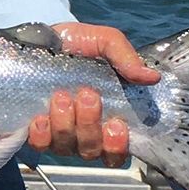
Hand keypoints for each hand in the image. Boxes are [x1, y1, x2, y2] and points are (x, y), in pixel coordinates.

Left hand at [25, 23, 161, 165]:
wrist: (40, 38)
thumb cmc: (78, 44)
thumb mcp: (104, 42)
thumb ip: (126, 58)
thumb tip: (152, 77)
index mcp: (109, 118)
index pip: (118, 151)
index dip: (118, 146)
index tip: (116, 124)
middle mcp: (85, 133)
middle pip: (92, 149)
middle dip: (90, 123)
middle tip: (87, 94)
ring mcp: (60, 136)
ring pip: (66, 147)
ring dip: (65, 124)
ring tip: (61, 96)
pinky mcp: (36, 132)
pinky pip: (40, 145)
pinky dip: (41, 134)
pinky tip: (40, 117)